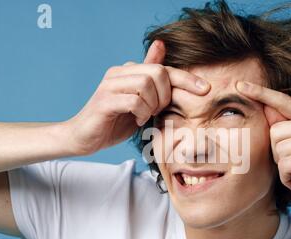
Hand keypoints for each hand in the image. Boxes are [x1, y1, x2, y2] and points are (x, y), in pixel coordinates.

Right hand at [64, 40, 210, 155]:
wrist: (84, 138)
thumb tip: (161, 48)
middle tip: (157, 110)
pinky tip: (136, 120)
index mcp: (129, 71)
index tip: (206, 89)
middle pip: (157, 73)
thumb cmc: (114, 120)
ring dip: (152, 104)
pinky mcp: (105, 101)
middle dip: (165, 95)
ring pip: (146, 84)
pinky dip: (141, 112)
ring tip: (144, 115)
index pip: (164, 68)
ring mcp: (110, 85)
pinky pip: (134, 100)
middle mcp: (118, 72)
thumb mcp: (140, 102)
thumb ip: (151, 82)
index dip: (187, 78)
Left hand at [236, 80, 290, 221]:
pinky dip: (287, 179)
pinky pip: (284, 165)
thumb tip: (266, 108)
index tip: (239, 84)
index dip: (261, 93)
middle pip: (275, 131)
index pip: (284, 101)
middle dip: (277, 154)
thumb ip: (288, 130)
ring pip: (278, 149)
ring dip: (283, 169)